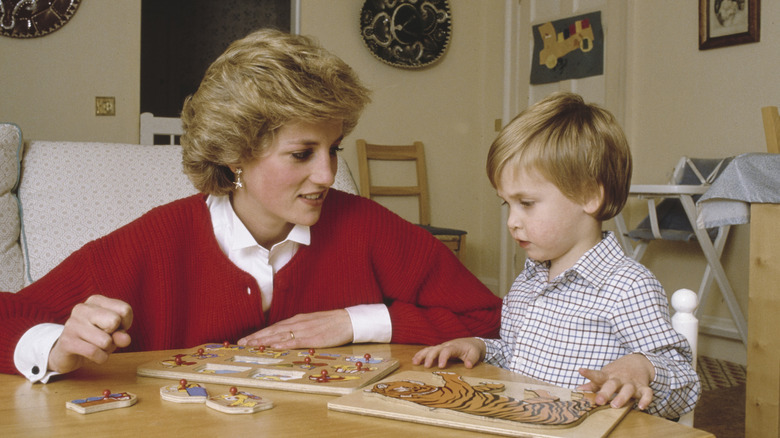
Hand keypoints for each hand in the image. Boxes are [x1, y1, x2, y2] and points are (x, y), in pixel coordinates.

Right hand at [48, 295, 132, 373]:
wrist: (66, 353)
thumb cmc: (95, 339)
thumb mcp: (113, 333)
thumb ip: (122, 333)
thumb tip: (125, 339)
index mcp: (95, 301)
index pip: (125, 310)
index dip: (125, 324)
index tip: (114, 328)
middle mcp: (82, 308)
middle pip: (115, 321)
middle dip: (114, 336)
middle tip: (103, 337)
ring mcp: (72, 324)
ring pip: (105, 341)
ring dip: (106, 349)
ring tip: (96, 346)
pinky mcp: (66, 341)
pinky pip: (94, 352)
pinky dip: (100, 358)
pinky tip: (93, 356)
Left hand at [237, 309, 352, 348]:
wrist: (348, 320)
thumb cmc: (330, 323)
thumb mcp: (311, 323)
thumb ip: (298, 329)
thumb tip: (284, 337)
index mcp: (297, 320)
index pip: (274, 327)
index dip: (259, 334)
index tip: (245, 340)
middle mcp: (298, 323)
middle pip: (273, 331)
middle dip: (256, 338)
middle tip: (241, 344)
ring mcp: (305, 330)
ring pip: (281, 335)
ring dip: (265, 341)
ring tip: (251, 345)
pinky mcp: (314, 338)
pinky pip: (296, 341)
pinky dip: (285, 344)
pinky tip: (275, 347)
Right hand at [411, 337, 485, 368]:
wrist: (471, 343)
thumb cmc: (472, 349)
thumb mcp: (475, 354)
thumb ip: (472, 359)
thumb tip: (468, 365)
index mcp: (455, 346)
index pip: (447, 350)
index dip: (443, 357)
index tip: (441, 366)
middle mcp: (446, 345)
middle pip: (436, 349)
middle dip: (430, 357)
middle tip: (427, 366)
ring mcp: (441, 347)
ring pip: (429, 349)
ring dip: (422, 355)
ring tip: (415, 362)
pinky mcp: (438, 349)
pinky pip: (428, 350)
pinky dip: (421, 354)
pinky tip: (414, 360)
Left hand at [577, 353, 654, 410]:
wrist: (637, 361)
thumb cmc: (616, 372)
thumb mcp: (604, 375)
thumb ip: (593, 384)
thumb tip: (578, 389)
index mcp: (608, 376)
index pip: (597, 375)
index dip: (589, 373)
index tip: (581, 371)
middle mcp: (619, 379)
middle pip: (612, 384)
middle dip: (605, 392)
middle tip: (599, 401)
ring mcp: (631, 383)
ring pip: (628, 389)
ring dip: (622, 397)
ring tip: (615, 405)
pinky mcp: (643, 387)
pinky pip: (647, 393)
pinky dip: (645, 400)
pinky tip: (641, 407)